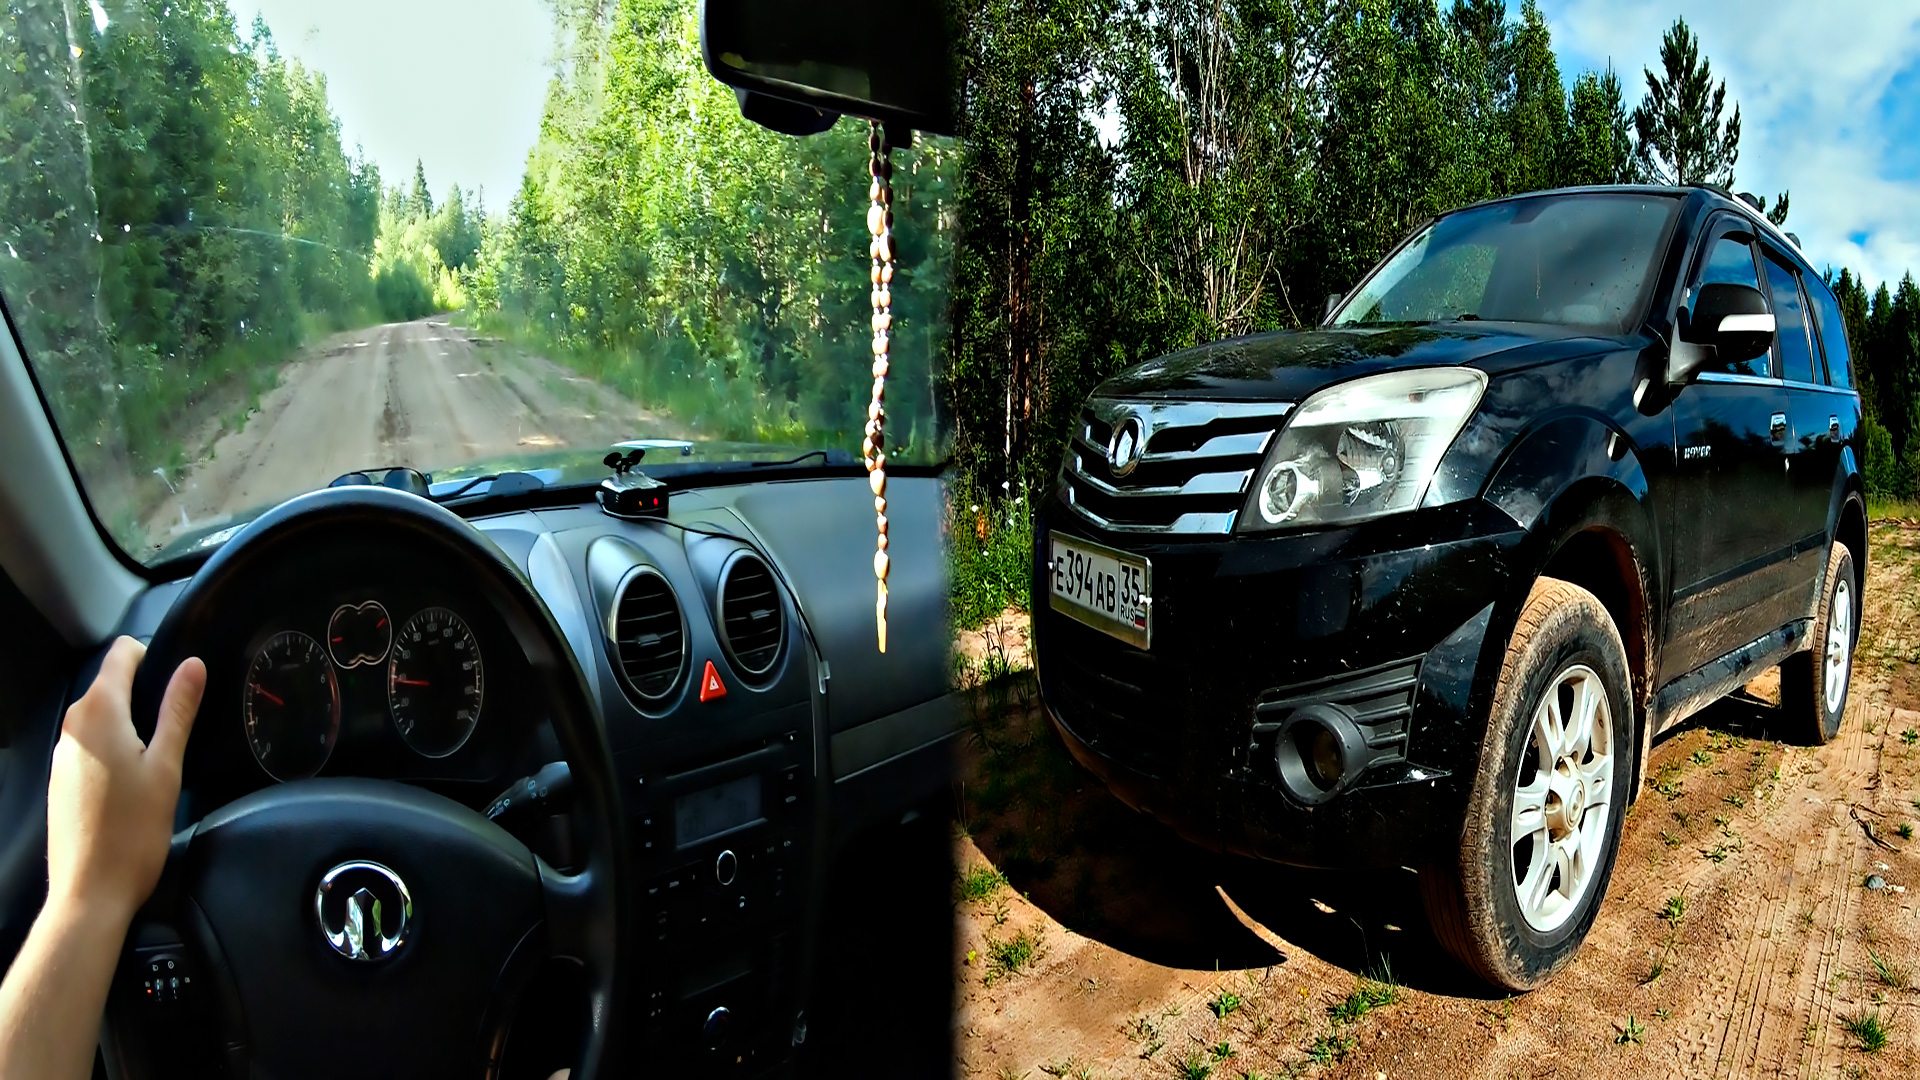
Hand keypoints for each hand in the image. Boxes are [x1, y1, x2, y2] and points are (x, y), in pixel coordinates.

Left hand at [44, 637, 204, 924]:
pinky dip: (116, 746)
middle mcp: (73, 726)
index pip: (121, 654)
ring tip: (164, 754)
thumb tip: (192, 664)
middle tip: (184, 722)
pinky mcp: (61, 778)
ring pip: (102, 716)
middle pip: (111, 684)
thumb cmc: (134, 829)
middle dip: (146, 691)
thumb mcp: (167, 765)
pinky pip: (91, 743)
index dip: (154, 655)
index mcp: (98, 713)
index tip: (182, 679)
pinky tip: (136, 779)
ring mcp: (62, 753)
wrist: (90, 890)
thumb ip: (179, 710)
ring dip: (132, 722)